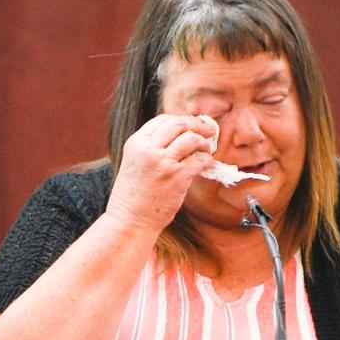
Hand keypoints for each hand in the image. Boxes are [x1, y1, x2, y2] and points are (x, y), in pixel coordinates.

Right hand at [105, 114, 216, 234]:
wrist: (130, 220)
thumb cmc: (134, 195)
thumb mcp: (135, 162)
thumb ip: (152, 147)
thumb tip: (181, 135)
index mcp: (136, 142)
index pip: (164, 119)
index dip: (182, 121)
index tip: (192, 126)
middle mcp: (148, 149)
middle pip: (180, 124)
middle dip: (198, 125)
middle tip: (209, 131)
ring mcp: (163, 162)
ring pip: (192, 138)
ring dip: (204, 143)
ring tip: (206, 151)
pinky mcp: (177, 176)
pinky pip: (200, 159)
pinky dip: (207, 160)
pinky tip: (206, 165)